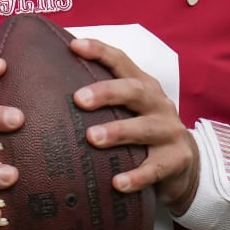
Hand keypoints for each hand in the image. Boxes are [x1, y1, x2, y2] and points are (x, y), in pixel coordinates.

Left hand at [69, 38, 200, 215]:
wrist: (185, 164)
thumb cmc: (143, 132)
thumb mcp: (128, 111)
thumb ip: (101, 101)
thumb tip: (44, 95)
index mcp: (143, 86)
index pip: (122, 62)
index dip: (100, 51)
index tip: (74, 46)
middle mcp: (158, 104)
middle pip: (135, 91)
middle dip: (107, 92)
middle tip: (79, 99)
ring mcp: (170, 131)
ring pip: (145, 128)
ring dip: (118, 131)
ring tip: (92, 137)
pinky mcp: (177, 160)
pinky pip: (155, 169)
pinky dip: (136, 176)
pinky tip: (117, 183)